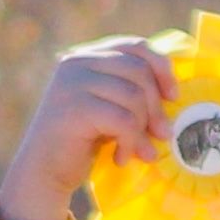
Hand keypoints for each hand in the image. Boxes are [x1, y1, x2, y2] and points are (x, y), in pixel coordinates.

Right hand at [0, 38, 172, 219]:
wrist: (44, 172)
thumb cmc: (83, 141)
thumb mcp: (110, 107)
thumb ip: (131, 91)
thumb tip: (174, 94)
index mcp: (87, 56)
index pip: (135, 47)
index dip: (161, 68)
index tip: (173, 97)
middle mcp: (77, 62)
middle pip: (139, 71)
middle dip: (156, 106)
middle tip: (162, 135)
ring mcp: (72, 83)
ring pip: (133, 96)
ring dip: (142, 129)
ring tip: (140, 151)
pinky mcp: (74, 108)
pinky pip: (123, 120)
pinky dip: (130, 142)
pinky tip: (121, 158)